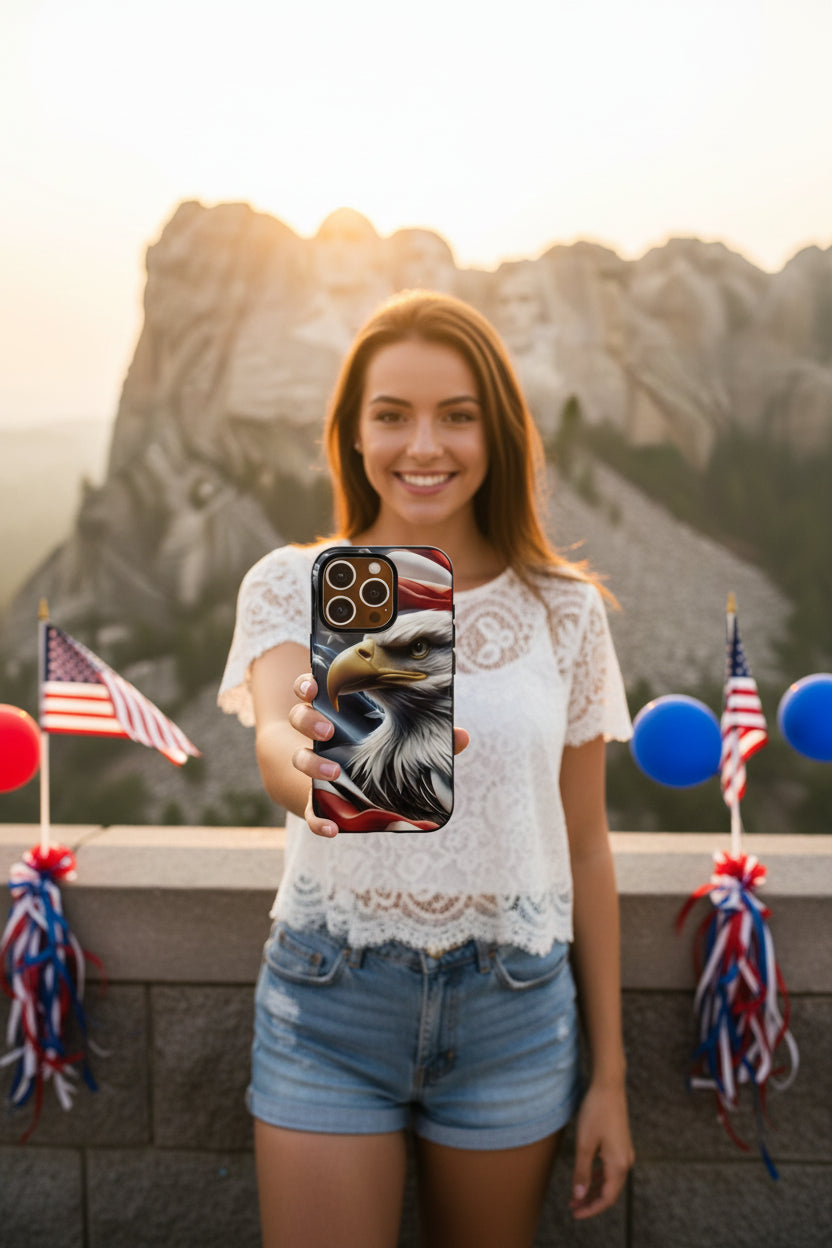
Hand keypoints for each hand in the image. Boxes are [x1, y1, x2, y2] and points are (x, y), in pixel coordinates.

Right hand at [288, 673, 469, 837]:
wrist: (344, 785)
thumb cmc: (374, 749)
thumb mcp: (398, 736)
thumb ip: (428, 734)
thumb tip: (461, 736)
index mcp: (332, 709)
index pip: (309, 688)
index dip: (306, 684)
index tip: (313, 686)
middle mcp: (315, 734)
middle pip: (299, 717)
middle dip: (310, 721)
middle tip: (328, 730)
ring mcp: (310, 764)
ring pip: (298, 757)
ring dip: (313, 763)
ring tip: (334, 770)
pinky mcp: (312, 799)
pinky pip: (309, 810)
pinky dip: (319, 820)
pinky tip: (333, 829)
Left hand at [569, 1079, 633, 1219]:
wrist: (609, 1086)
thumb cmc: (596, 1112)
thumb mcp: (584, 1144)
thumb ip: (582, 1172)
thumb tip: (579, 1195)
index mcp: (618, 1165)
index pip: (606, 1198)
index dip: (591, 1209)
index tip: (575, 1213)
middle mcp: (626, 1162)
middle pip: (610, 1192)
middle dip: (591, 1201)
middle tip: (573, 1206)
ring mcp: (625, 1152)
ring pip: (610, 1180)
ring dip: (594, 1189)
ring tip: (576, 1194)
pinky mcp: (621, 1144)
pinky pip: (611, 1168)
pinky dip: (599, 1176)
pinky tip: (587, 1175)